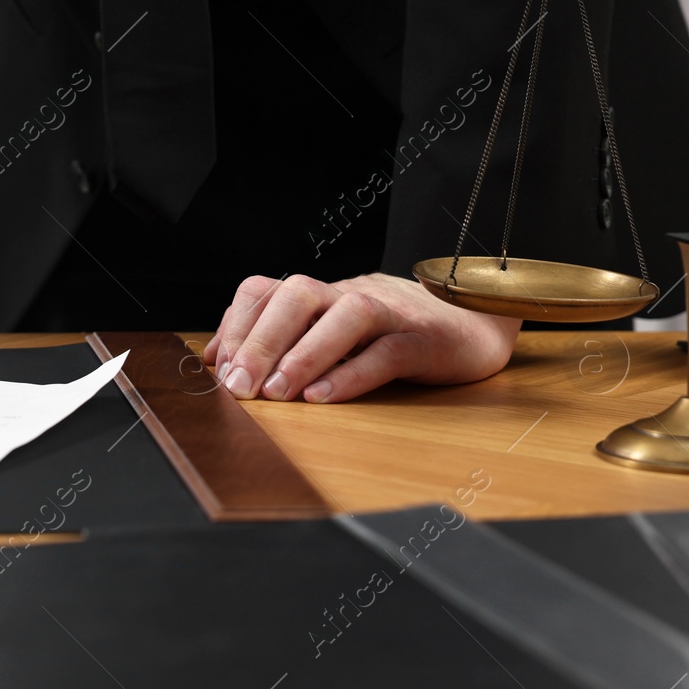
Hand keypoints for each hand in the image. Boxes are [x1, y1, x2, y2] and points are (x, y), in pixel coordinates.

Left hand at [203, 273, 517, 403]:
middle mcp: (349, 295)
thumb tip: (218, 360)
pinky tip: (324, 398)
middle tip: (239, 387)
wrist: (470, 324)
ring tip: (277, 394)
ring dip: (304, 354)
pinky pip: (387, 352)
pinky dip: (353, 374)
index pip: (266, 290)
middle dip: (260, 340)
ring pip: (345, 316)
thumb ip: (278, 340)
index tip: (220, 367)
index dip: (237, 324)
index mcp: (321, 295)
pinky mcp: (424, 342)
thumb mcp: (329, 332)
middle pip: (298, 295)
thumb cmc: (387, 333)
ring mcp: (389, 314)